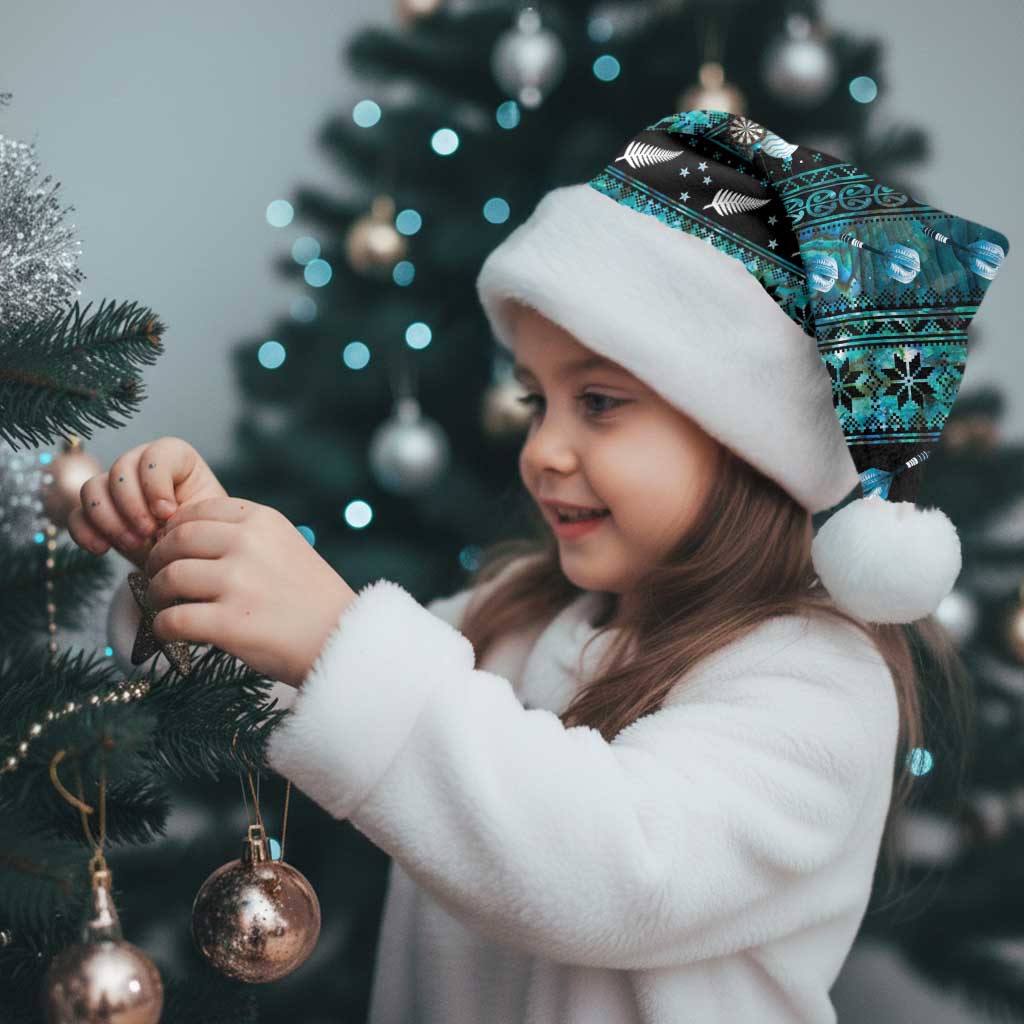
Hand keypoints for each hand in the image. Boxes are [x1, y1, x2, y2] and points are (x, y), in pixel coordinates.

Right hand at [67, 437, 227, 570]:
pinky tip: (102, 549)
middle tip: (148, 533)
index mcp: (176, 459)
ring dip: (110, 520)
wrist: (188, 560)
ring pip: (92, 488)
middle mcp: (141, 466)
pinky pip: (76, 515)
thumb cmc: (203, 534)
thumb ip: (189, 510)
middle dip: (132, 505)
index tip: (168, 513)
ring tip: (133, 544)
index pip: (156, 454)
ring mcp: (115, 488)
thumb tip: (163, 516)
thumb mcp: (206, 519)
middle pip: (120, 469)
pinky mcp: (97, 514)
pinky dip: (85, 532)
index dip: (156, 483)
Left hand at [142, 496, 357, 687]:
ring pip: (169, 578)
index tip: (172, 547)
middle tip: (157, 577)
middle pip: (176, 541)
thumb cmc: (312, 598)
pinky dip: (163, 628)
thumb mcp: (287, 546)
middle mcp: (248, 544)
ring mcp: (238, 583)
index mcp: (263, 520)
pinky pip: (172, 620)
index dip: (175, 530)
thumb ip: (246, 536)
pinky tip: (170, 632)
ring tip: (165, 605)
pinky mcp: (229, 623)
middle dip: (158, 560)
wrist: (342, 639)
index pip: (198, 511)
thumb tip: (185, 538)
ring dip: (157, 594)